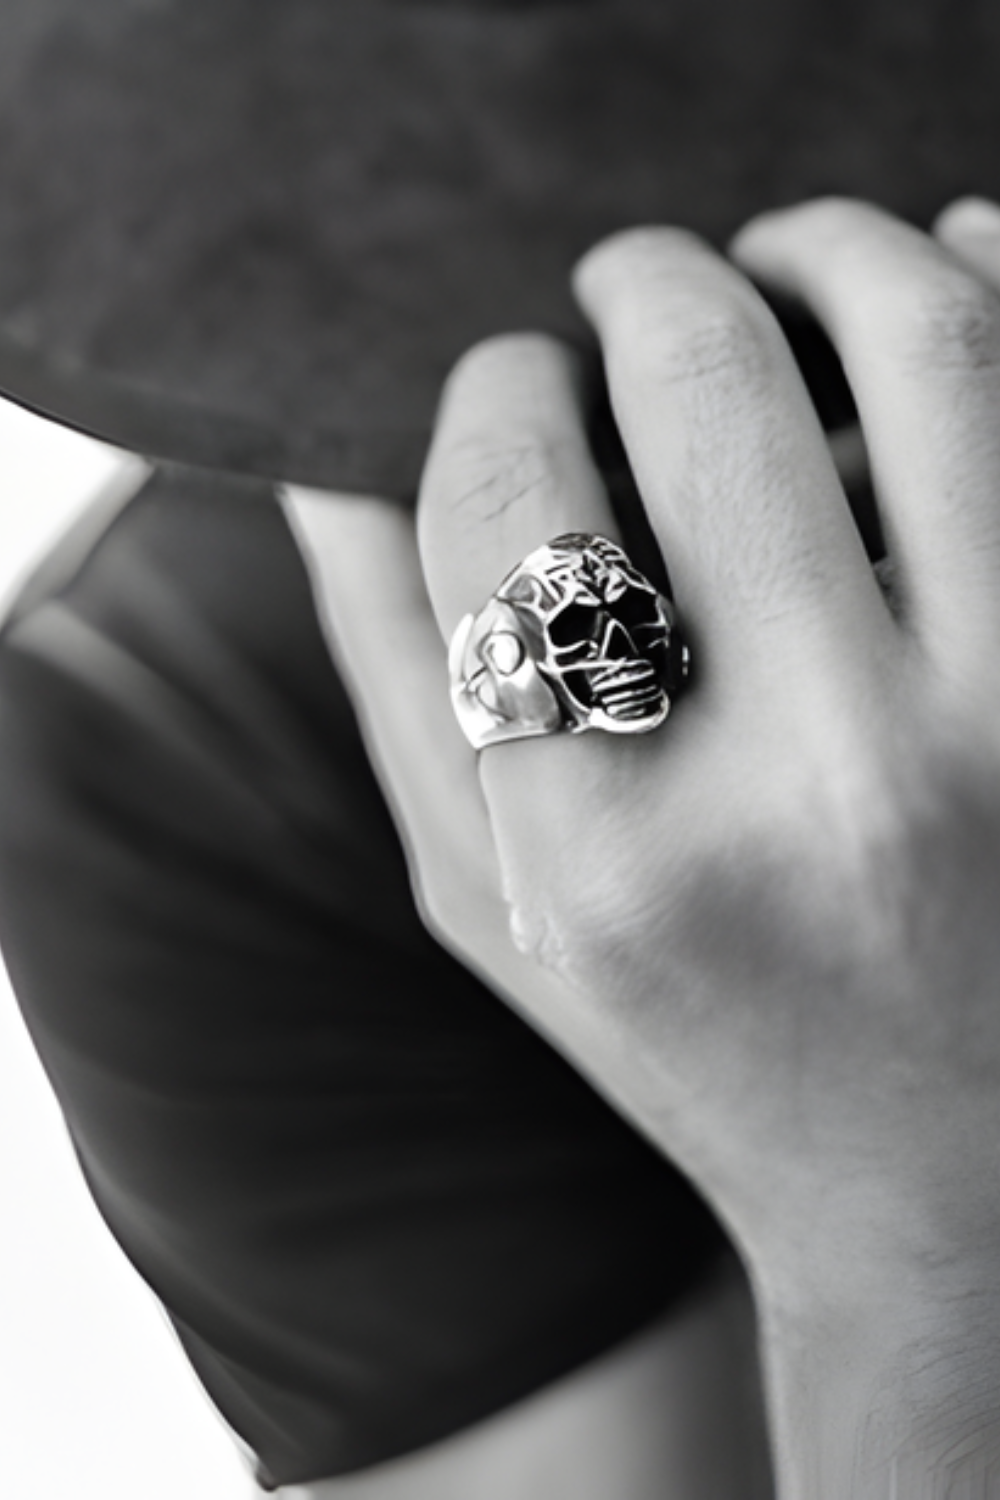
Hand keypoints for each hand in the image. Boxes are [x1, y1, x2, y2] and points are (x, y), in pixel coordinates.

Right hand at [287, 198, 999, 1494]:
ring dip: (830, 245)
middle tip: (625, 283)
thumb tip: (325, 462)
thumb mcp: (492, 905)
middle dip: (641, 282)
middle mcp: (821, 785)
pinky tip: (947, 279)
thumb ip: (390, 684)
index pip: (506, 501)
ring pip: (930, 343)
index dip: (494, 387)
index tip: (511, 376)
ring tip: (782, 257)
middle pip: (706, 384)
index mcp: (611, 856)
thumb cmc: (693, 1035)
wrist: (949, 1181)